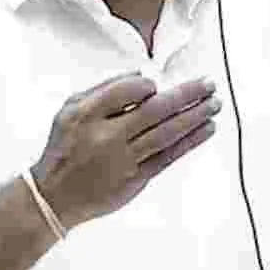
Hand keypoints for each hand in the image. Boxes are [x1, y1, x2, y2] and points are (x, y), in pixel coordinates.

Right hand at [31, 72, 220, 228]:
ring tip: (214, 105)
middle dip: (187, 95)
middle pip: (155, 110)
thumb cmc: (64, 149)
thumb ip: (103, 89)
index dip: (148, 84)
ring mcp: (124, 159)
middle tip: (208, 85)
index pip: (127, 90)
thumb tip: (140, 75)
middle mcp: (106, 136)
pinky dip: (189, 142)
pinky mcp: (136, 179)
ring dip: (195, 117)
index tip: (158, 84)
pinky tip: (205, 129)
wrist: (54, 195)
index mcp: (87, 114)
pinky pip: (168, 156)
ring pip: (167, 133)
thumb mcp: (69, 109)